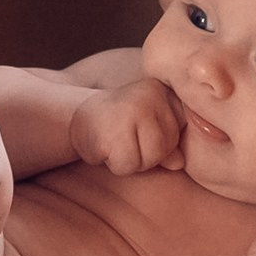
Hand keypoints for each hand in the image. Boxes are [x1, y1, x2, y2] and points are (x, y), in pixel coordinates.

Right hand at [69, 77, 185, 174]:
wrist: (76, 118)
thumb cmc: (117, 126)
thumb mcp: (147, 129)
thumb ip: (169, 144)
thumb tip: (180, 163)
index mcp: (163, 90)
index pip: (178, 134)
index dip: (158, 142)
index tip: (137, 130)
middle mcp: (150, 95)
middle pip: (166, 147)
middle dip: (145, 154)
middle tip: (124, 139)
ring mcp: (132, 109)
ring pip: (151, 158)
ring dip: (132, 161)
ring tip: (116, 143)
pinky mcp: (113, 130)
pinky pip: (128, 165)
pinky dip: (116, 165)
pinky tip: (105, 147)